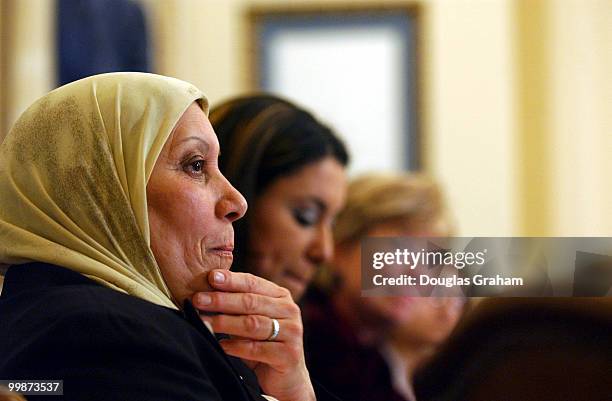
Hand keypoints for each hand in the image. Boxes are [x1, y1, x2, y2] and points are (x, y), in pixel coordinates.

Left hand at [192, 270, 315, 400]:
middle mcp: (290, 310)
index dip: (231, 280)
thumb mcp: (251, 320)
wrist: (287, 377)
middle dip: (222, 300)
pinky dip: (236, 347)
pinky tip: (221, 345)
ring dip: (225, 322)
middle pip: (251, 302)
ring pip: (253, 324)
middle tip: (198, 299)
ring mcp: (292, 332)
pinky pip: (257, 349)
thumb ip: (236, 306)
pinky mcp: (289, 354)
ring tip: (204, 322)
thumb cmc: (263, 344)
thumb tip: (205, 292)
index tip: (210, 277)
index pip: (253, 283)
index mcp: (281, 296)